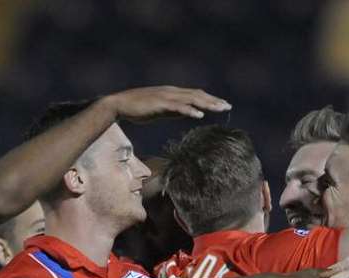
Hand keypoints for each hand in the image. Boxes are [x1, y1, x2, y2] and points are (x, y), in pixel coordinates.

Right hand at [101, 86, 230, 121]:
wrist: (119, 105)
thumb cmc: (138, 109)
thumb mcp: (161, 111)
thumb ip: (175, 111)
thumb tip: (189, 113)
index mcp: (172, 93)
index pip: (196, 94)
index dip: (210, 99)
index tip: (222, 105)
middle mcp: (172, 92)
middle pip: (197, 95)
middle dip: (213, 101)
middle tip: (228, 107)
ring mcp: (166, 96)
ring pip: (191, 99)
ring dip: (207, 104)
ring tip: (220, 109)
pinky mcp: (159, 103)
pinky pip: (177, 107)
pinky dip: (189, 110)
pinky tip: (199, 115)